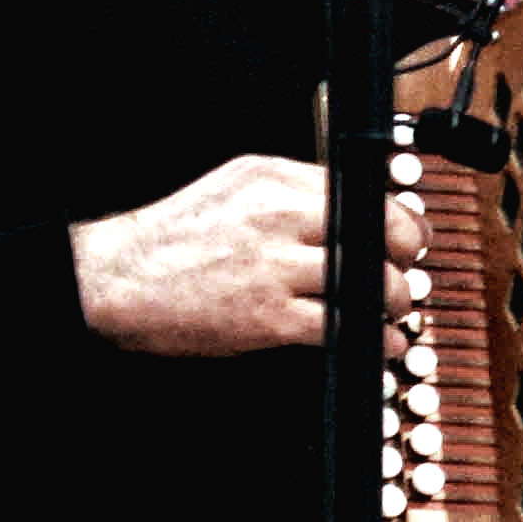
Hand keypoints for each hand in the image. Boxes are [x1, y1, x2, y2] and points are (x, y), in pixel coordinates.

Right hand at [71, 153, 426, 357]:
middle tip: (403, 272)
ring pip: (371, 280)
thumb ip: (294, 191)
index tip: (407, 237)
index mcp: (272, 179)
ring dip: (393, 301)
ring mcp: (274, 267)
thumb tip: (357, 208)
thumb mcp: (234, 189)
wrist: (115, 278)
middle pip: (381, 232)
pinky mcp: (268, 316)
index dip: (400, 220)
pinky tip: (378, 342)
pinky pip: (346, 328)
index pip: (365, 192)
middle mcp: (278, 216)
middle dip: (406, 258)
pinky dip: (375, 339)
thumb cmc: (174, 238)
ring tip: (390, 309)